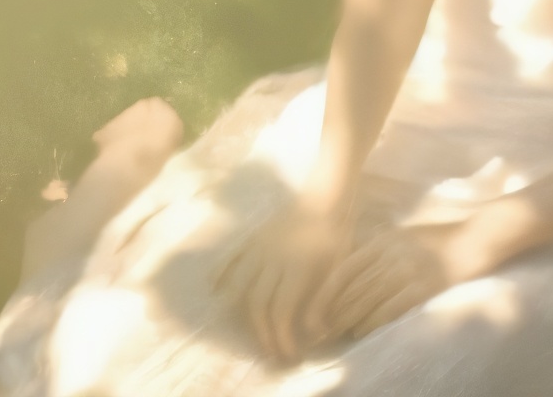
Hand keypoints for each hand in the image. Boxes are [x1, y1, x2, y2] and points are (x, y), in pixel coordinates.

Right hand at [212, 193, 354, 362]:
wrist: (325, 195)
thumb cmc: (336, 233)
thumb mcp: (338, 268)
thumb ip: (323, 301)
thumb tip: (315, 335)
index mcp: (297, 267)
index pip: (281, 311)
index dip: (282, 337)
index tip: (290, 355)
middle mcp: (273, 259)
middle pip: (259, 304)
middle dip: (264, 334)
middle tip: (274, 353)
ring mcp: (260, 247)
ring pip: (243, 286)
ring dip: (244, 314)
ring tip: (253, 333)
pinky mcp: (255, 238)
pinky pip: (232, 258)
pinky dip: (221, 274)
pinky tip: (214, 289)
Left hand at [308, 219, 490, 342]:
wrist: (476, 237)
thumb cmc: (441, 237)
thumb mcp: (404, 234)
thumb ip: (381, 248)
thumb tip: (357, 270)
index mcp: (383, 240)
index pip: (345, 269)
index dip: (327, 292)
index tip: (315, 309)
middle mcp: (390, 253)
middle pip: (353, 287)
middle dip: (333, 311)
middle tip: (318, 330)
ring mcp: (407, 269)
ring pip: (368, 299)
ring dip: (348, 320)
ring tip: (334, 335)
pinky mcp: (423, 286)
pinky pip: (391, 307)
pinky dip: (373, 321)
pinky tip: (362, 332)